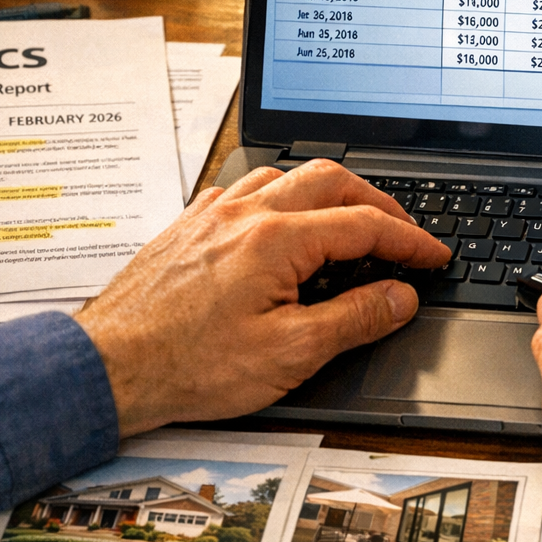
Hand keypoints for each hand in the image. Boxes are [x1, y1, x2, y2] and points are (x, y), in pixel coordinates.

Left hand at [75, 161, 449, 436]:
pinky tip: (281, 223)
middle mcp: (246, 214)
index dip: (410, 241)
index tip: (434, 256)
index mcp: (277, 240)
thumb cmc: (188, 366)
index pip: (366, 226)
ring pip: (286, 174)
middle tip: (402, 231)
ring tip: (349, 222)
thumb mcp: (289, 354)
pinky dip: (280, 197)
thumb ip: (354, 319)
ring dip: (328, 192)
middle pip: (331, 179)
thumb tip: (399, 297)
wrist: (108, 368)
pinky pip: (244, 190)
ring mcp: (214, 215)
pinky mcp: (189, 227)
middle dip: (377, 201)